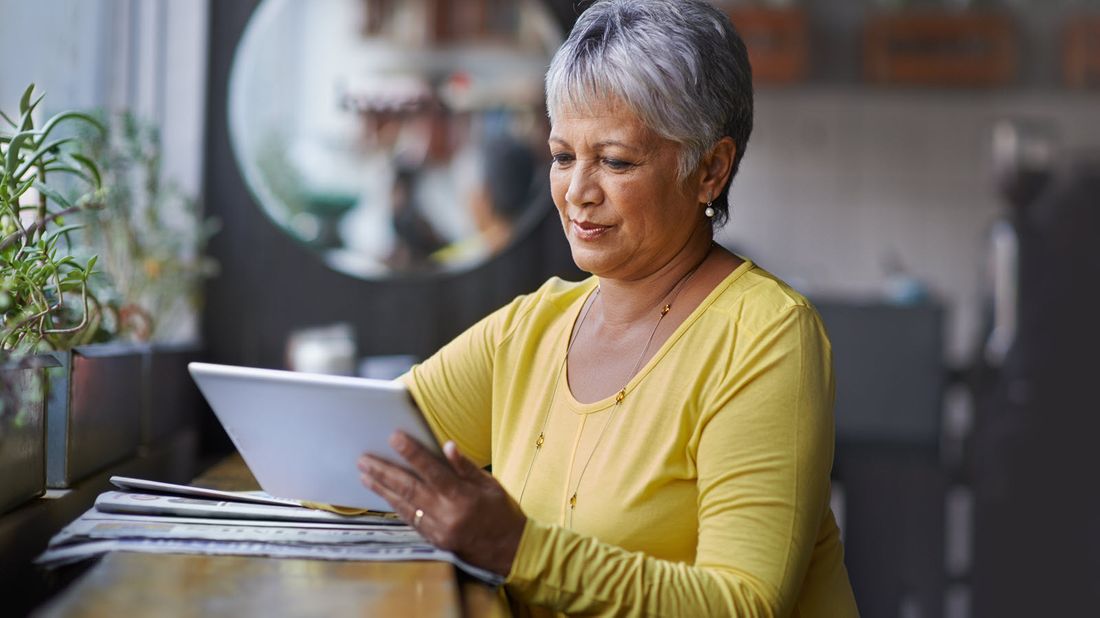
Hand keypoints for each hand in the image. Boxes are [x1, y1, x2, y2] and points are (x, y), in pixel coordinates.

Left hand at [358, 432, 526, 576]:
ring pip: (404, 505)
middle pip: (409, 488)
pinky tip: (383, 495)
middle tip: (364, 459)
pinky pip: (409, 520)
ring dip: (382, 488)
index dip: (412, 453)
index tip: (394, 438)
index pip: (432, 470)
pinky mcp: (434, 540)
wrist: (510, 551)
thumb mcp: (490, 484)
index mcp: (463, 497)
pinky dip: (395, 506)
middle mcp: (447, 514)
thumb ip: (466, 466)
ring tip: (364, 475)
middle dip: (384, 471)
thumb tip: (447, 446)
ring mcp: (438, 529)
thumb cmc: (502, 513)